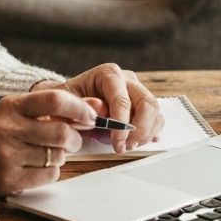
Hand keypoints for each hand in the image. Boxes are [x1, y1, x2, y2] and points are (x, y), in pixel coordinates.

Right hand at [0, 89, 97, 200]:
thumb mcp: (16, 113)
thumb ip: (53, 108)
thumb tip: (96, 105)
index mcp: (12, 106)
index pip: (54, 100)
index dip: (79, 108)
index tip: (89, 116)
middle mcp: (9, 128)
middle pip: (61, 132)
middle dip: (74, 139)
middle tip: (72, 141)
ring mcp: (8, 156)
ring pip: (57, 156)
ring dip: (61, 156)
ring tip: (49, 154)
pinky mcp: (10, 180)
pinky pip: (49, 176)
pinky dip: (51, 172)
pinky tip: (38, 168)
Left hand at [32, 63, 163, 154]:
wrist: (69, 100)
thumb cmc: (67, 101)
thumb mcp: (64, 101)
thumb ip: (79, 106)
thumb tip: (97, 111)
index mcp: (108, 74)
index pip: (122, 99)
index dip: (122, 124)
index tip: (117, 143)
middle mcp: (127, 80)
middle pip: (147, 103)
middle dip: (140, 130)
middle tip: (126, 146)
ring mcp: (137, 91)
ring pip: (155, 112)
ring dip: (146, 134)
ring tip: (127, 146)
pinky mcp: (143, 105)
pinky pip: (156, 119)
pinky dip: (151, 133)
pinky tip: (137, 142)